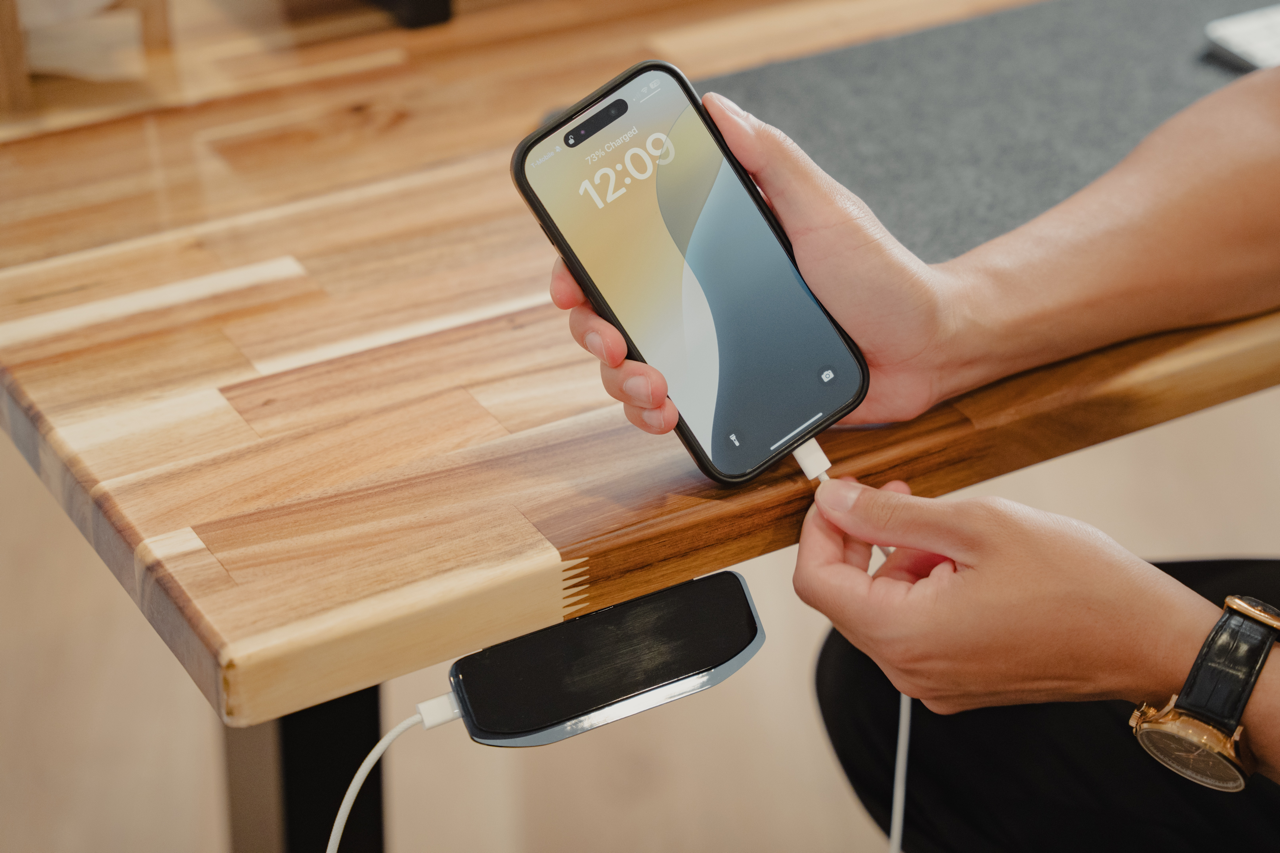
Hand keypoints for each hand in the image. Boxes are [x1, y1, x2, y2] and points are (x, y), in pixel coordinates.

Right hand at [550, 92, 973, 434]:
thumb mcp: (825, 209)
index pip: (631, 248)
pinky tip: (666, 412)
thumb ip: (771, 161)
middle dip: (595, 328)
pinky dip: (653, 412)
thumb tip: (716, 109)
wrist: (926, 349)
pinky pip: (671, 403)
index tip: (571, 278)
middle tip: (611, 339)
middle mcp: (704, 295)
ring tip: (650, 386)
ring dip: (621, 379)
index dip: (587, 261)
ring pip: (633, 364)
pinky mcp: (730, 388)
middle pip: (615, 309)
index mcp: (717, 245)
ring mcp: (713, 344)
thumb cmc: (882, 274)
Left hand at [793, 478, 1221, 712]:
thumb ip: (890, 515)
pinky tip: (961, 560)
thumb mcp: (975, 524)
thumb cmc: (1080, 586)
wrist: (1148, 639)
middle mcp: (911, 670)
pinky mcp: (959, 682)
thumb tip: (833, 501)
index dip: (817, 530)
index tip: (835, 494)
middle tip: (893, 495)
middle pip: (846, 598)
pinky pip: (915, 631)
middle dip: (860, 541)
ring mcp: (936, 683)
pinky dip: (921, 589)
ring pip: (882, 611)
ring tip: (943, 526)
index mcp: (904, 635)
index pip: (816, 581)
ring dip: (896, 562)